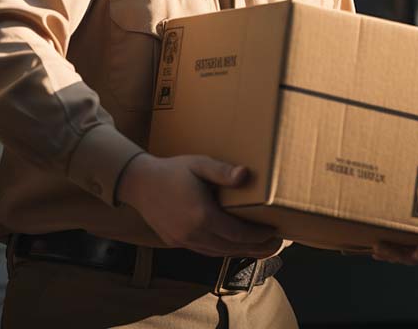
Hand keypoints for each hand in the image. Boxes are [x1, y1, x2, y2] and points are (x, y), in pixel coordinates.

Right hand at [116, 153, 281, 257]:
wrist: (139, 182)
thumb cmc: (172, 170)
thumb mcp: (199, 164)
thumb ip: (223, 172)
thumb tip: (246, 175)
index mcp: (202, 215)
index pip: (239, 234)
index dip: (260, 237)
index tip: (276, 233)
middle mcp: (193, 233)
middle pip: (232, 248)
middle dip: (257, 249)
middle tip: (278, 245)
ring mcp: (183, 241)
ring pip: (219, 253)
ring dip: (242, 252)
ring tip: (261, 248)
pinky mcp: (176, 242)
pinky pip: (205, 251)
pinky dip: (223, 250)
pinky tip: (234, 244)